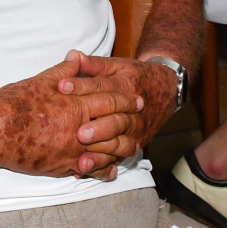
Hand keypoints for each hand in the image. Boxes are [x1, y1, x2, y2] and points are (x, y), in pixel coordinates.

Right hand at [0, 55, 142, 179]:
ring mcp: (71, 150)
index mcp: (74, 105)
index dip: (124, 99)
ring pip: (105, 151)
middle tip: (141, 118)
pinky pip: (89, 170)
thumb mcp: (40, 80)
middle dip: (129, 121)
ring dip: (120, 147)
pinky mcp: (62, 166)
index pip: (107, 100)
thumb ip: (63, 70)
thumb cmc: (14, 103)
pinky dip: (102, 170)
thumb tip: (76, 56)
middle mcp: (77, 129)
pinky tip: (109, 170)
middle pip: (112, 126)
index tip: (137, 98)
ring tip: (133, 145)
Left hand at [58, 50, 176, 169]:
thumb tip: (74, 56)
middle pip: (115, 121)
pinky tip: (85, 171)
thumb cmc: (135, 76)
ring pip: (119, 145)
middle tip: (79, 134)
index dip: (81, 86)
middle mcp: (132, 112)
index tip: (61, 87)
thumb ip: (96, 64)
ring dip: (101, 155)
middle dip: (97, 129)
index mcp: (125, 87)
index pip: (102, 87)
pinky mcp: (134, 144)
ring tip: (82, 161)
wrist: (165, 90)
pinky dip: (103, 167)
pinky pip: (119, 158)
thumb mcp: (118, 65)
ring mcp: (135, 131)